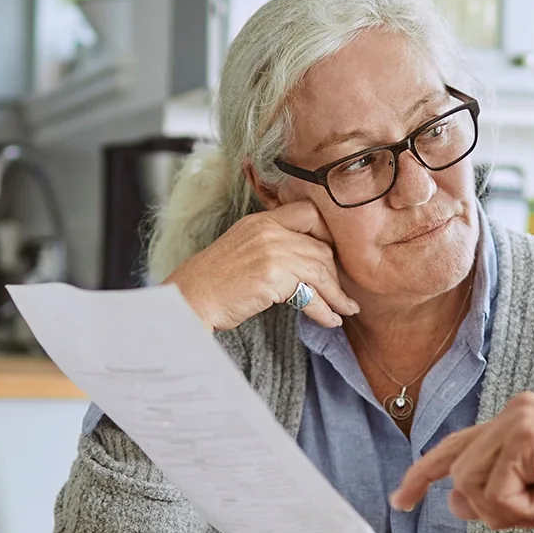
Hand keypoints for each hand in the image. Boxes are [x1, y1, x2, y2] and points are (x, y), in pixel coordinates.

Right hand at [166, 200, 360, 329]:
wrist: (189, 299)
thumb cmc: (213, 282)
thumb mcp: (242, 248)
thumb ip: (272, 245)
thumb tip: (306, 261)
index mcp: (261, 220)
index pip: (308, 212)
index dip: (328, 233)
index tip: (334, 257)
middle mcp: (267, 230)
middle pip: (320, 246)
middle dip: (336, 274)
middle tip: (343, 294)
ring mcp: (270, 251)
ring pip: (321, 270)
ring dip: (336, 295)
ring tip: (344, 311)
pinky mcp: (271, 276)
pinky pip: (311, 294)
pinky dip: (324, 310)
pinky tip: (329, 320)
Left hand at [390, 393, 533, 529]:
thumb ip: (495, 491)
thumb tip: (452, 499)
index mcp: (517, 417)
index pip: (456, 445)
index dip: (424, 474)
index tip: (401, 500)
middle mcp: (514, 410)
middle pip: (459, 470)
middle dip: (485, 506)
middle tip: (533, 512)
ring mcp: (519, 421)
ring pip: (472, 483)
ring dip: (506, 511)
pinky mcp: (527, 438)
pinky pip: (495, 492)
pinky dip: (520, 510)